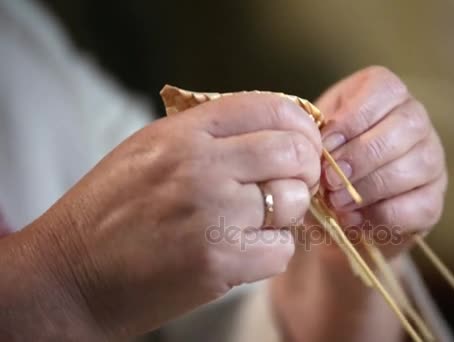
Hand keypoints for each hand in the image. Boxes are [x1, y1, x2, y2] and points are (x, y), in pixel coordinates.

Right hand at [1, 93, 321, 339]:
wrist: (68, 275)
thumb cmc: (110, 211)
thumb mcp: (150, 149)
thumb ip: (210, 134)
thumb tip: (276, 133)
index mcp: (183, 132)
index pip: (272, 108)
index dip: (300, 126)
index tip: (301, 144)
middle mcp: (201, 166)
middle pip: (293, 153)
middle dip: (304, 170)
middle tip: (291, 184)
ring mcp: (212, 215)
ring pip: (293, 202)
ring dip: (286, 215)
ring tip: (258, 222)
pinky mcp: (220, 263)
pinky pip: (282, 250)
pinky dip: (272, 252)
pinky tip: (245, 251)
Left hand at [317, 66, 446, 259]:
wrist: (331, 211)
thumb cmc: (322, 162)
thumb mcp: (314, 137)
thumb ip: (316, 133)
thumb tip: (319, 142)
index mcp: (387, 93)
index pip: (384, 90)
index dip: (353, 119)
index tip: (325, 144)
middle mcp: (416, 120)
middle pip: (406, 126)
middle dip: (362, 155)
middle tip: (330, 178)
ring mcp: (431, 160)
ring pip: (417, 165)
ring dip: (371, 187)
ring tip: (338, 201)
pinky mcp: (432, 199)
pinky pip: (419, 205)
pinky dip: (383, 215)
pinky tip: (355, 220)